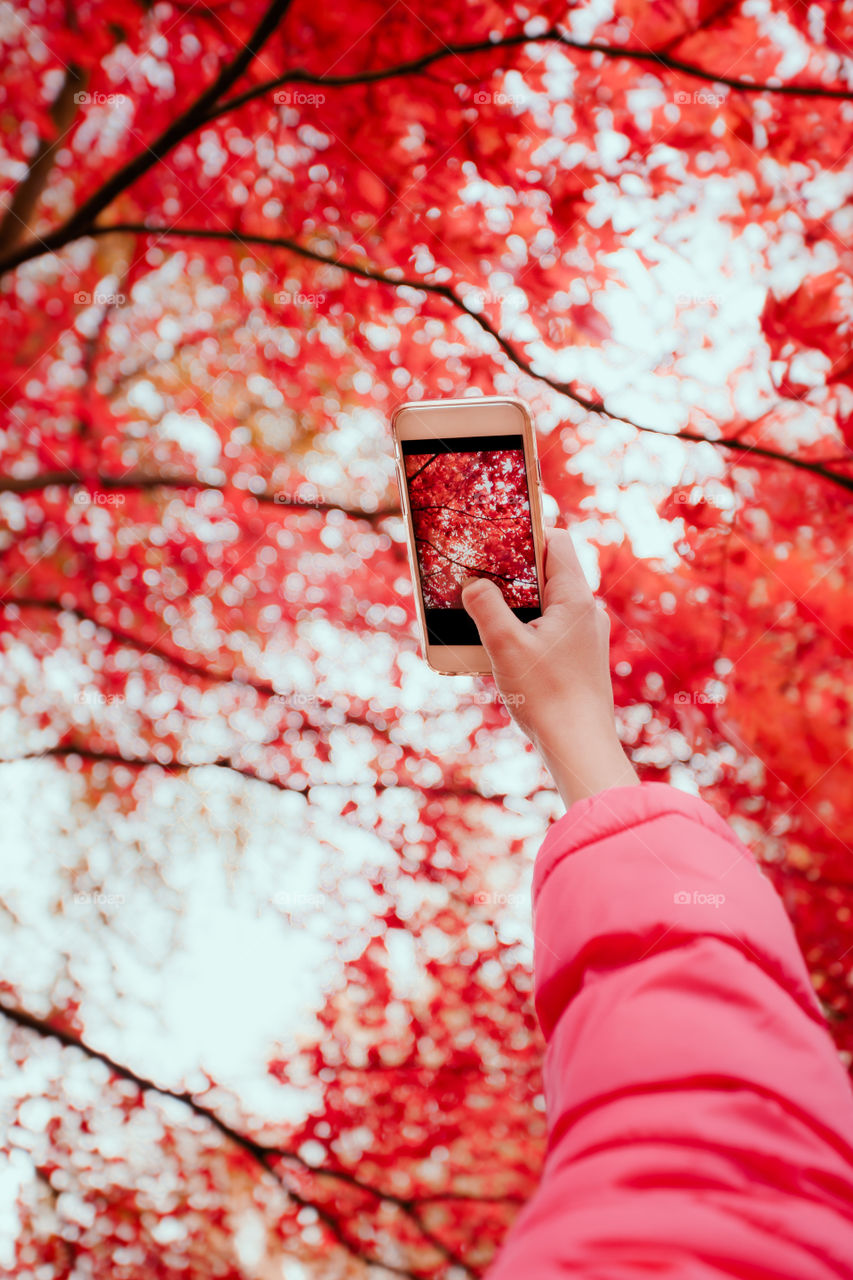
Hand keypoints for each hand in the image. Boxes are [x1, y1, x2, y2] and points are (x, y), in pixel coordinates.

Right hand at [460, 527, 638, 809]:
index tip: (495, 540)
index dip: (526, 534)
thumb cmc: (546, 696)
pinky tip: (504, 649)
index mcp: (575, 599)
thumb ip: (486, 607)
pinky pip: (552, 630)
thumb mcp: (505, 646)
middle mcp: (587, 613)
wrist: (578, 746)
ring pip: (548, 603)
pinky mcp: (581, 660)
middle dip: (514, 572)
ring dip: (518, 604)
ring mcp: (587, 638)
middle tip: (480, 575)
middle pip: (549, 572)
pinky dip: (528, 629)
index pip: (556, 542)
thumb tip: (473, 584)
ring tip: (486, 614)